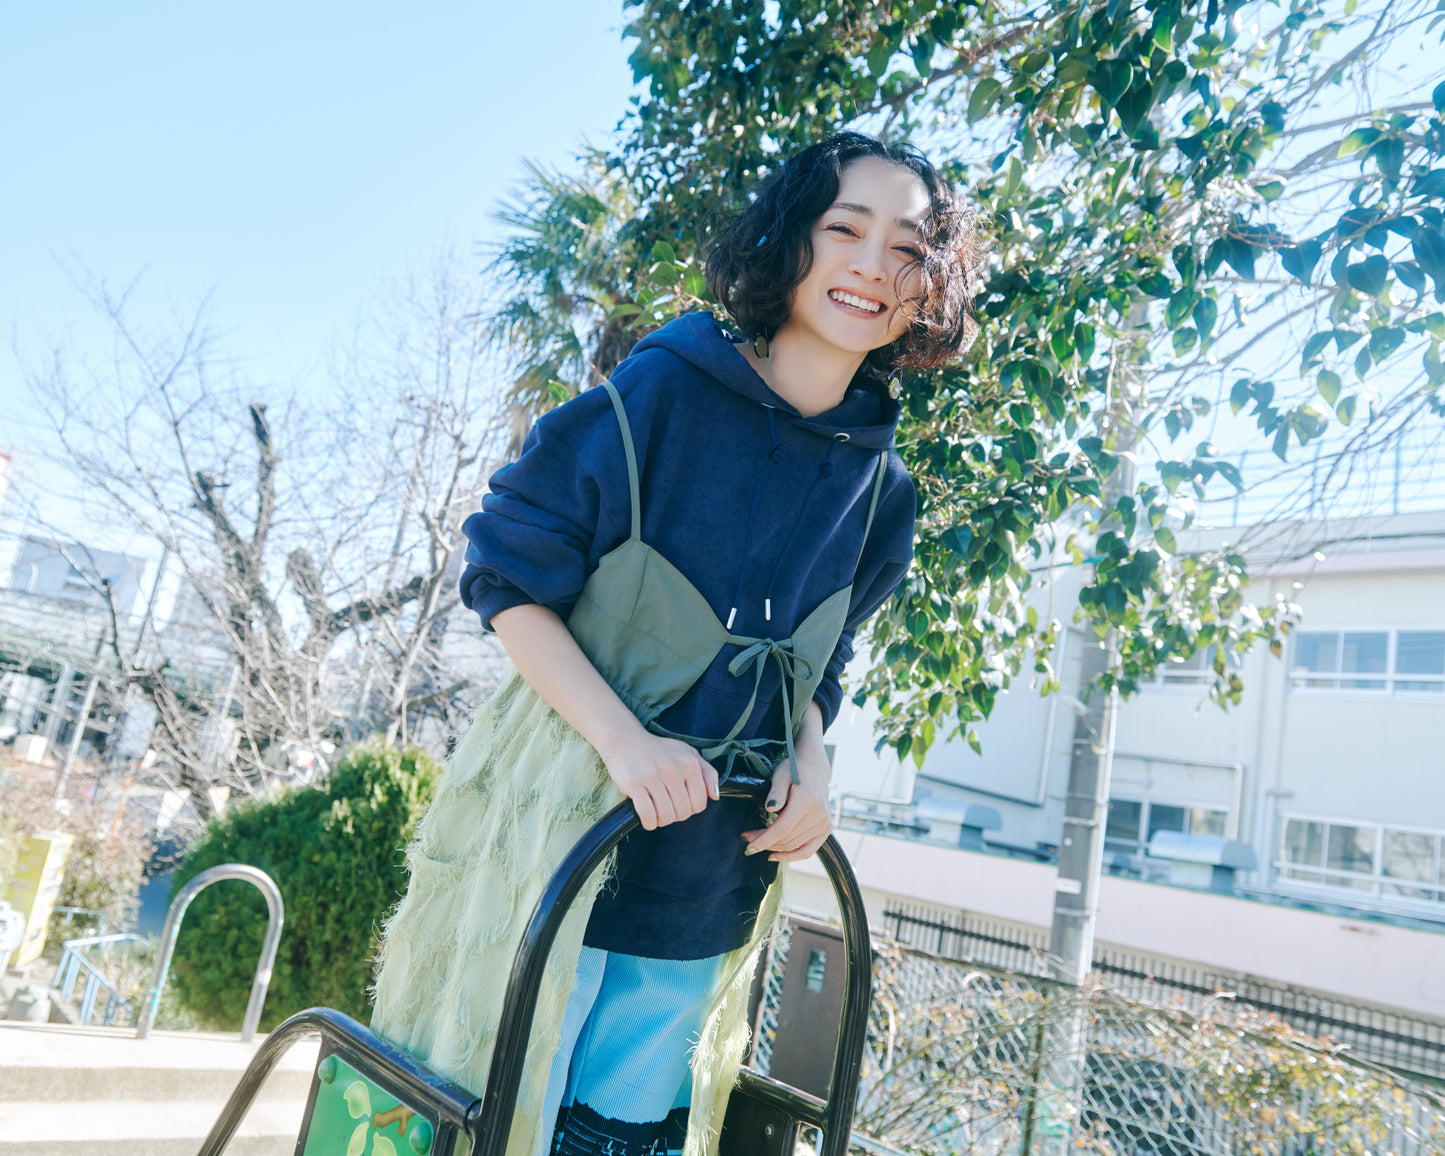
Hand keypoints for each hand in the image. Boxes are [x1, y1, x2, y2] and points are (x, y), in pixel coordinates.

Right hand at [597, 728, 718, 830]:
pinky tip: (648, 819)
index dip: (691, 809)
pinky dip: (649, 822)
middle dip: (676, 816)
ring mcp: (652, 776)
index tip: (682, 803)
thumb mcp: (688, 753)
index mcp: (689, 763)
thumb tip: (716, 796)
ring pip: (666, 816)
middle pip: (683, 812)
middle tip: (667, 807)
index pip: (700, 803)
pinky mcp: (634, 783)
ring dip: (662, 821)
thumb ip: (708, 773)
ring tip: (657, 812)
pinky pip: (647, 813)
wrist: (626, 740)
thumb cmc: (659, 750)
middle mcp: (673, 769)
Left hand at [741, 747, 833, 862]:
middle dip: (764, 842)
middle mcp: (819, 815)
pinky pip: (807, 851)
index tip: (749, 845)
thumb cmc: (795, 769)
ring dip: (774, 847)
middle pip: (786, 838)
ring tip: (758, 841)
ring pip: (793, 845)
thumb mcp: (781, 775)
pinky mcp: (826, 830)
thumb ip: (776, 792)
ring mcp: (824, 824)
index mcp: (808, 801)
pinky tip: (775, 855)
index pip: (782, 828)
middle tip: (747, 838)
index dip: (764, 839)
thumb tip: (770, 808)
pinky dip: (791, 856)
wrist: (815, 769)